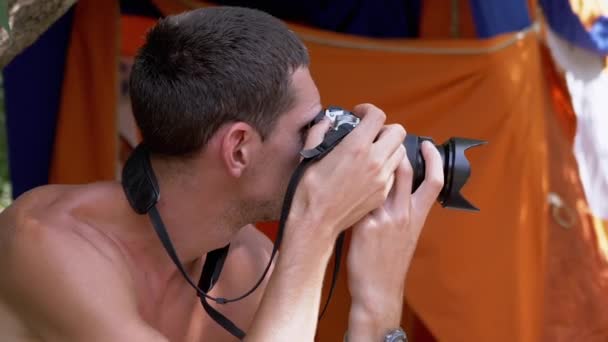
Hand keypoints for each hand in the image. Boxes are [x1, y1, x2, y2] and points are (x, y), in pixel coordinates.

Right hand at [289, 104, 406, 242]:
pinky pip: (394, 173)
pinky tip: (371, 171)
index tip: (360, 114)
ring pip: (400, 152)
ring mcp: (382, 179)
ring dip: (390, 147)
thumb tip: (327, 122)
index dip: (369, 110)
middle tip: (371, 133)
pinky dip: (387, 167)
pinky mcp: (383, 193)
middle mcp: (374, 160)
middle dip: (384, 128)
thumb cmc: (310, 190)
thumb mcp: (310, 154)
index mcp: (356, 146)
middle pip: (398, 131)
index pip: (377, 116)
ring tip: (374, 151)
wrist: (316, 221)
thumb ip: (320, 132)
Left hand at [346, 139, 443, 341]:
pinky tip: (343, 177)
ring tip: (363, 150)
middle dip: (397, 149)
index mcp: (417, 215)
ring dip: (372, 160)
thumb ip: (403, 211)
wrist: (378, 289)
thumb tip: (394, 191)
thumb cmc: (390, 262)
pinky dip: (351, 183)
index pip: (434, 180)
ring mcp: (384, 218)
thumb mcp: (407, 235)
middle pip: (404, 169)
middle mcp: (404, 213)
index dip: (434, 159)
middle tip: (386, 139)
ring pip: (381, 177)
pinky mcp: (365, 225)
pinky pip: (358, 196)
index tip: (427, 144)